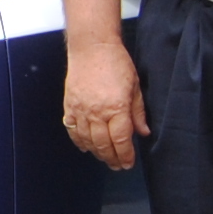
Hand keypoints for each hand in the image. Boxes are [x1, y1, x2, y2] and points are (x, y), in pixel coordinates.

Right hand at [64, 38, 148, 170]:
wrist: (91, 47)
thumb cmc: (116, 63)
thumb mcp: (134, 86)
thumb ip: (138, 112)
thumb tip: (143, 132)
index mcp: (116, 108)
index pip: (121, 140)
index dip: (125, 155)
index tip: (128, 163)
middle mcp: (97, 112)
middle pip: (103, 144)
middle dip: (111, 158)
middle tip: (117, 165)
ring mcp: (80, 110)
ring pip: (87, 140)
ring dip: (96, 152)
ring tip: (104, 158)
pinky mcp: (69, 106)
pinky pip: (72, 130)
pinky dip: (79, 141)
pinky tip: (86, 146)